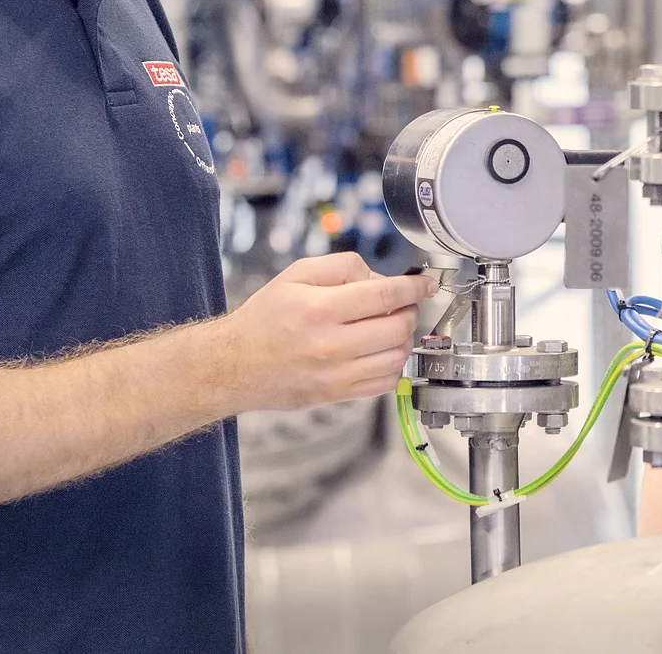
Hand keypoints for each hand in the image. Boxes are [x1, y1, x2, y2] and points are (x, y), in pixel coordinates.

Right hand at [222, 253, 436, 411]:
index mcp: (320, 309)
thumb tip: (379, 277)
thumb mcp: (296, 275)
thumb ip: (342, 267)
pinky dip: (393, 365)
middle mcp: (331, 345)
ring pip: (397, 357)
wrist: (235, 365)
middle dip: (409, 311)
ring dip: (404, 339)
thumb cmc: (265, 319)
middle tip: (403, 304)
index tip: (427, 283)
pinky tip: (381, 351)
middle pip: (398, 328)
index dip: (414, 286)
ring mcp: (336, 375)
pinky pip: (385, 383)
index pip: (385, 296)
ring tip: (390, 326)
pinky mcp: (338, 395)